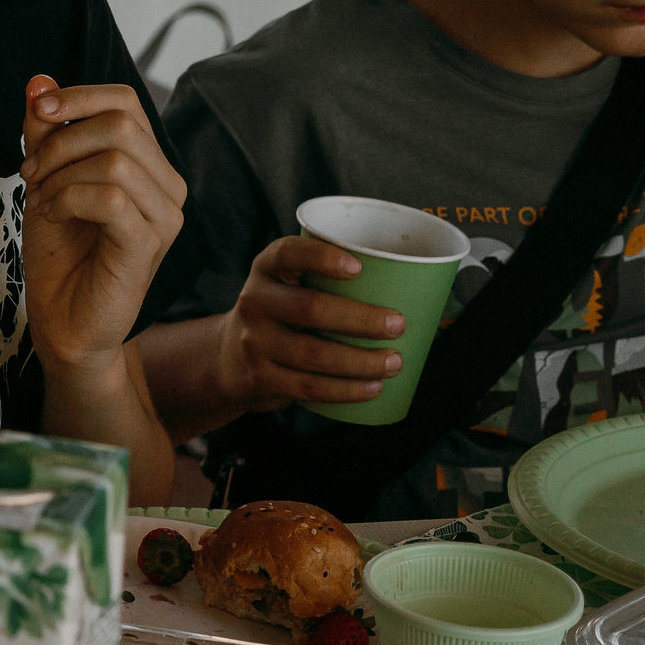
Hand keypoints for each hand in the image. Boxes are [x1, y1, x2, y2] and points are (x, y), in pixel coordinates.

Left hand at [19, 77, 186, 367]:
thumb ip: (44, 131)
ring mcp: (165, 218)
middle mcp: (169, 187)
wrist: (62, 322)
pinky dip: (68, 199)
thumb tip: (38, 81)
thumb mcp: (44, 178)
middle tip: (30, 172)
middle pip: (122, 123)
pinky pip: (111, 198)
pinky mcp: (148, 247)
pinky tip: (51, 216)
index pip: (126, 102)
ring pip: (115, 160)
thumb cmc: (60, 253)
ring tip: (40, 200)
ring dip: (61, 174)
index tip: (36, 113)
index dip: (78, 96)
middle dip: (61, 140)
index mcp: (149, 165)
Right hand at [224, 235, 404, 412]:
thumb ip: (327, 281)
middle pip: (309, 309)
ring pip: (314, 355)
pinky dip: (346, 390)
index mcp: (266, 269)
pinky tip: (373, 388)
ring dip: (361, 361)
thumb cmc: (282, 314)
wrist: (229, 358)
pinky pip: (308, 387)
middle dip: (361, 319)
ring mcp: (254, 342)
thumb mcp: (288, 286)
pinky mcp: (260, 378)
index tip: (358, 267)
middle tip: (398, 324)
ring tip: (394, 362)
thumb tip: (415, 286)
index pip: (288, 253)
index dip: (321, 258)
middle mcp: (254, 301)